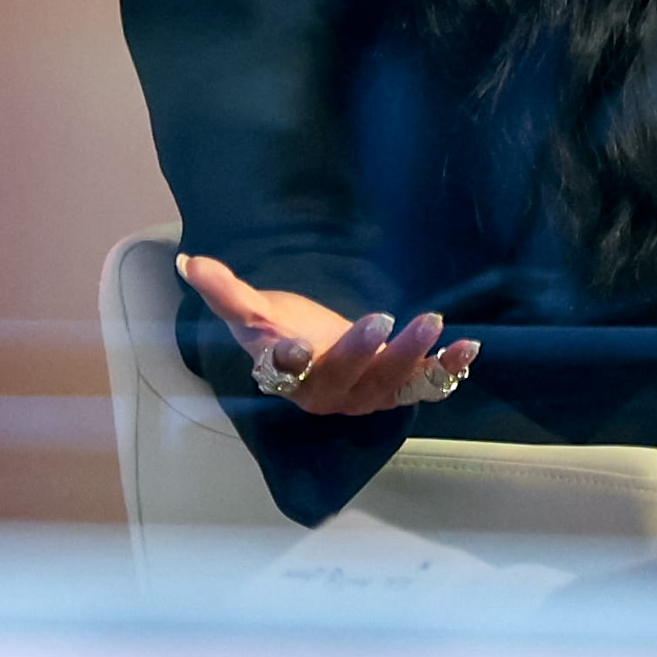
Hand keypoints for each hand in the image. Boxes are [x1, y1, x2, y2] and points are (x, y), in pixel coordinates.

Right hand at [177, 253, 479, 415]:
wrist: (319, 357)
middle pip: (343, 377)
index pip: (281, 373)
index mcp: (287, 376)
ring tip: (432, 321)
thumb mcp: (252, 310)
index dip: (286, 362)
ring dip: (413, 355)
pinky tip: (468, 346)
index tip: (289, 346)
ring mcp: (367, 394)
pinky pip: (425, 383)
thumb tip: (188, 262)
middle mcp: (327, 393)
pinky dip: (447, 368)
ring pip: (390, 383)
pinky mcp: (399, 386)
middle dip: (361, 351)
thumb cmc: (283, 332)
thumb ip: (226, 290)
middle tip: (380, 318)